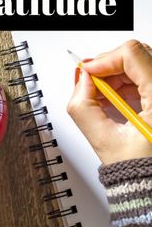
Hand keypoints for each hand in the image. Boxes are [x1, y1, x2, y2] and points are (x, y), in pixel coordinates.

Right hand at [67, 40, 151, 164]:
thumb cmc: (140, 171)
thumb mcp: (103, 139)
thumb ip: (83, 105)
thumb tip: (82, 79)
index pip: (133, 56)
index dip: (105, 60)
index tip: (89, 72)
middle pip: (136, 55)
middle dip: (109, 66)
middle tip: (92, 82)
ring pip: (140, 63)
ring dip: (116, 75)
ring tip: (103, 97)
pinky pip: (144, 75)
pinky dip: (126, 82)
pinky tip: (115, 99)